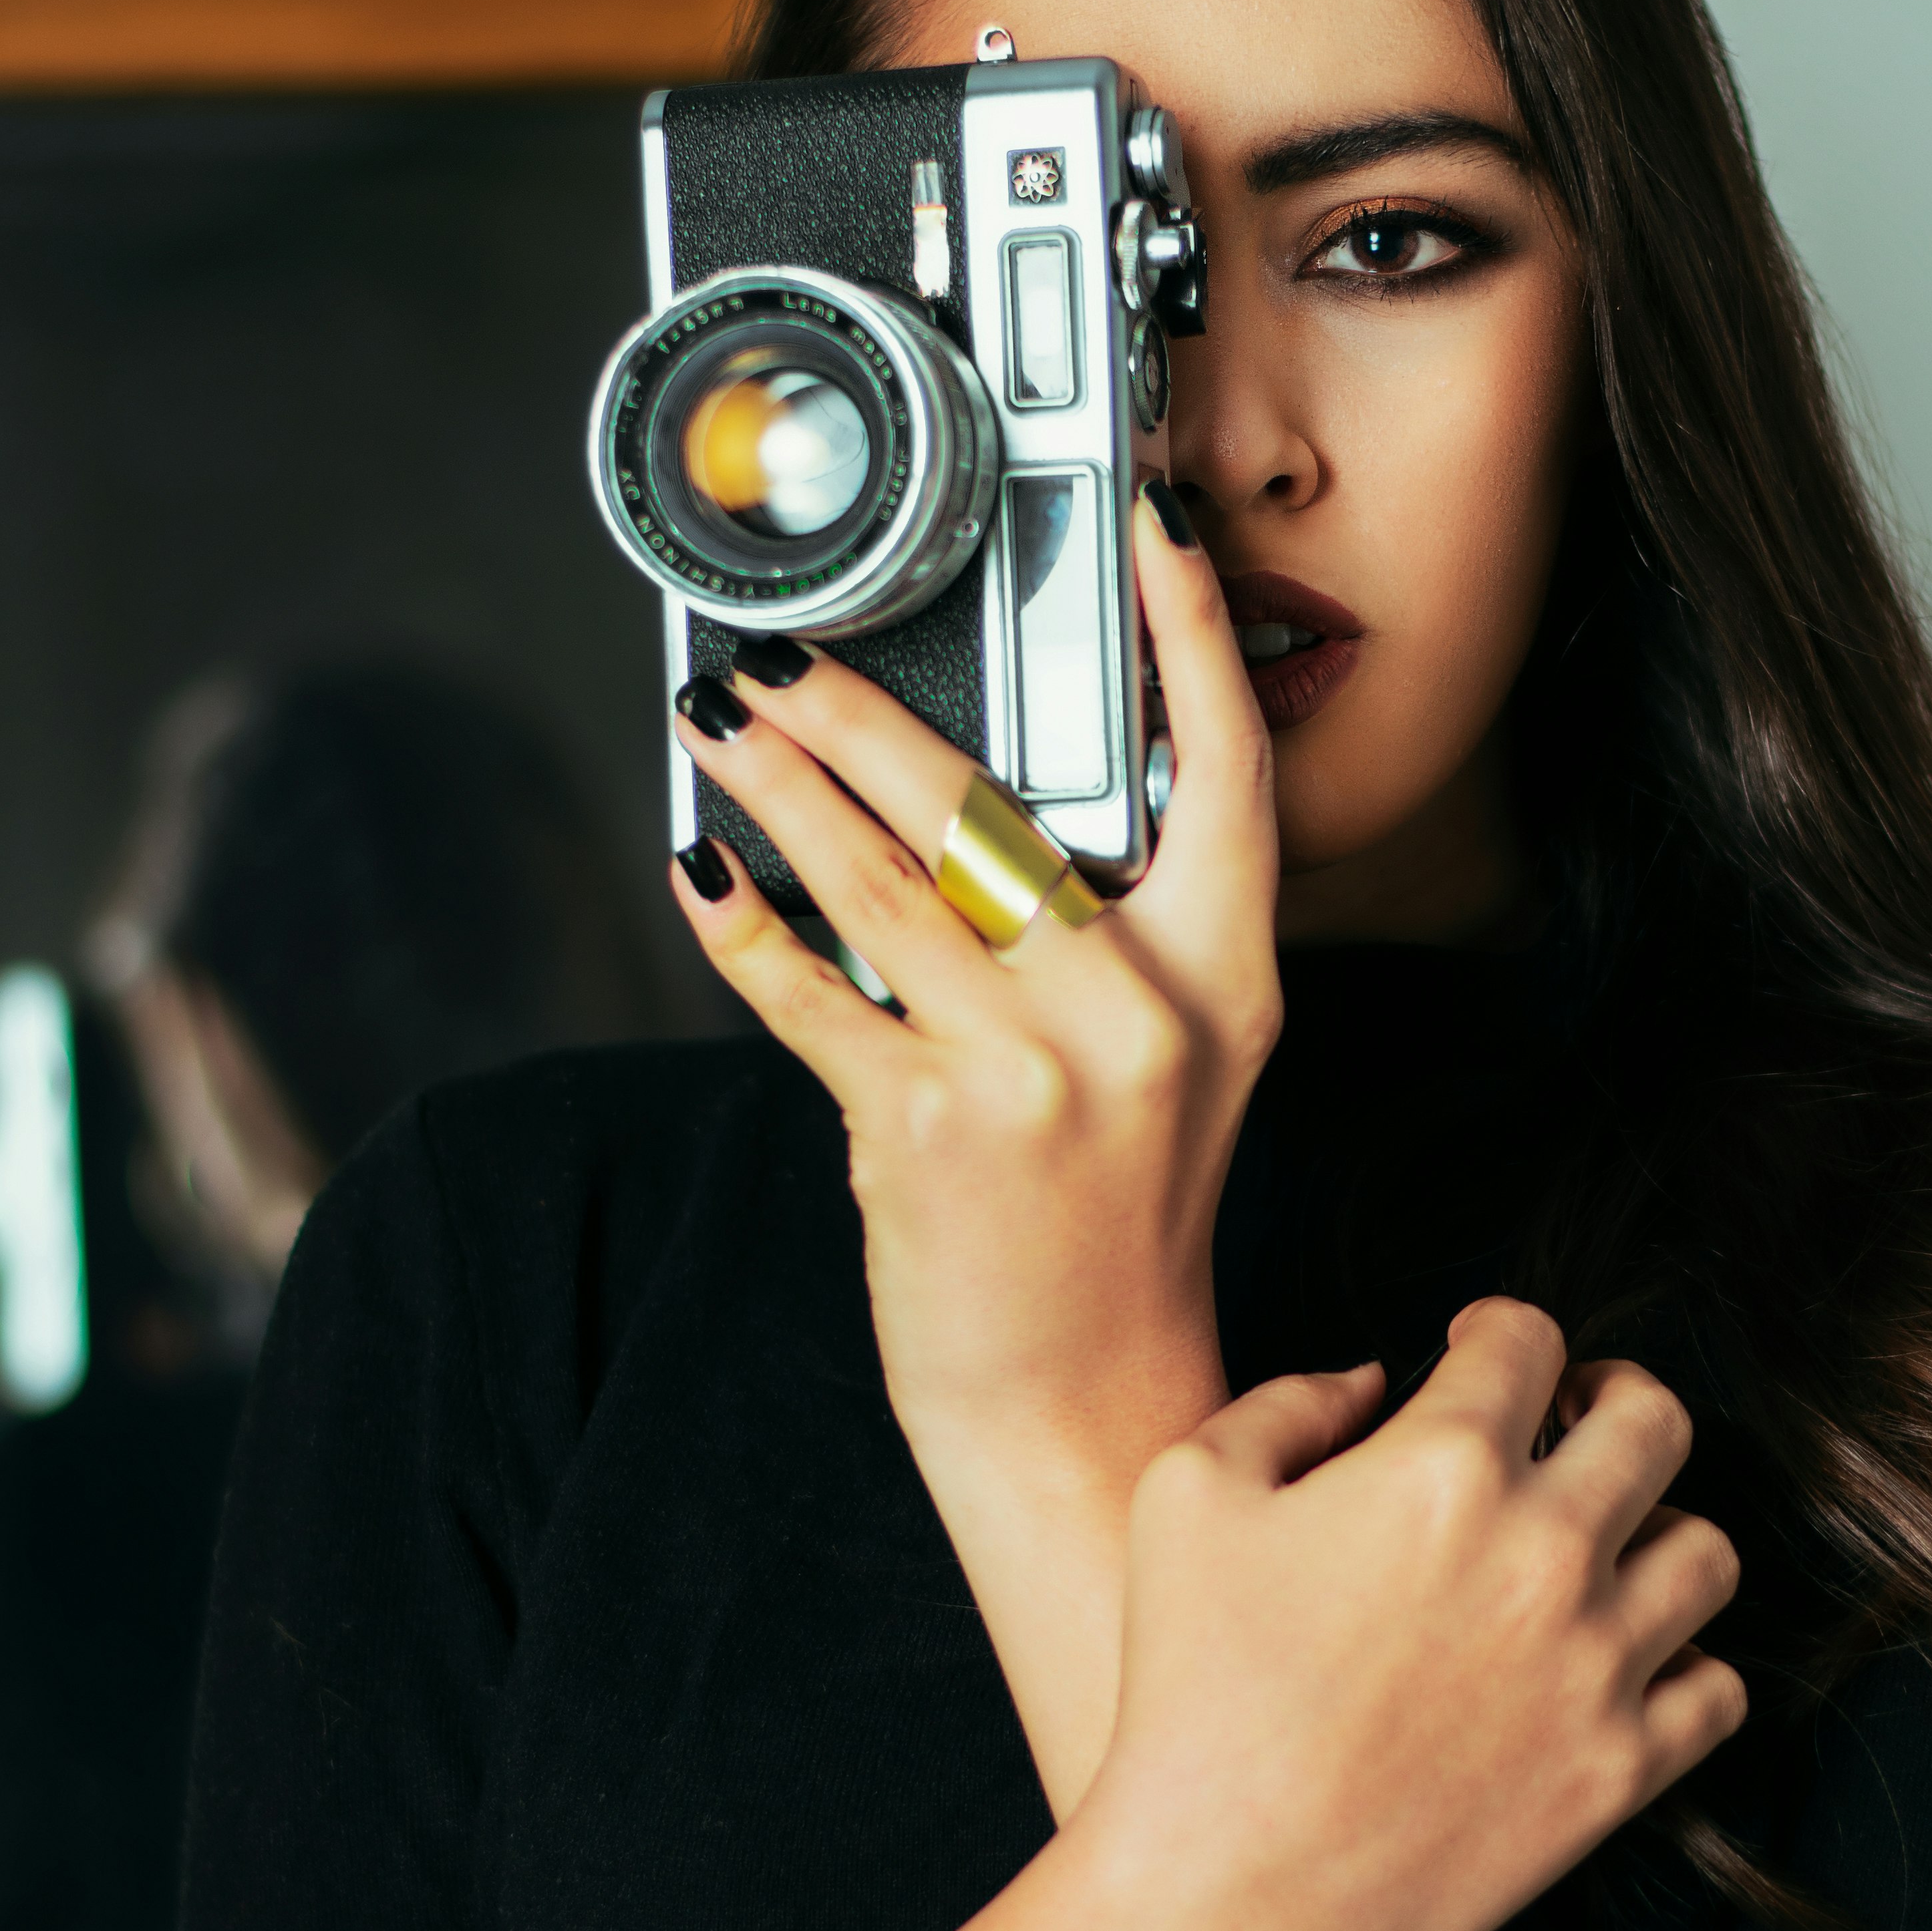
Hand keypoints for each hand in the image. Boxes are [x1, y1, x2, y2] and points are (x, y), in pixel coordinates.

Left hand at [668, 491, 1278, 1807]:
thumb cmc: (1117, 1223)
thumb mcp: (1172, 1067)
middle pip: (1000, 809)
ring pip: (890, 881)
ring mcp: (1038, 1072)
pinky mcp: (928, 1128)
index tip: (1148, 532)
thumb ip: (1115, 939)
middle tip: (786, 657)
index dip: (1190, 642)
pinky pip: (817, 995)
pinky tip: (703, 872)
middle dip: (870, 716)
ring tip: (719, 727)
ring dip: (783, 790)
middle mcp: (1144, 1016)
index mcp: (1226, 984)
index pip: (1228, 775)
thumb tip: (981, 808)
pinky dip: (746, 928)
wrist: (1084, 1398)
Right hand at [740, 1293, 1744, 1930]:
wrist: (1222, 1891)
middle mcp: (1545, 1550)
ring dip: (1658, 1529)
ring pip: (1708, 1552)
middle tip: (1572, 1421)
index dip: (1497, 1331)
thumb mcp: (1186, 1492)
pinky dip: (1684, 1666)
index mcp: (1443, 1465)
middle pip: (1654, 1421)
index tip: (1475, 1352)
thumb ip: (1286, 1402)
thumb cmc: (1186, 1687)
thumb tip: (1372, 1378)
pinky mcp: (1619, 1772)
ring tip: (1606, 1545)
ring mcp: (1595, 1665)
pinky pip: (1717, 1689)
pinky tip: (1622, 1660)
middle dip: (1611, 1398)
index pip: (1527, 1339)